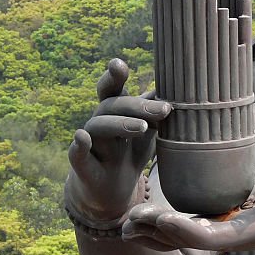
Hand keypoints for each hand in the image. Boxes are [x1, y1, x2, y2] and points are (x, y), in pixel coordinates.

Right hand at [65, 58, 171, 222]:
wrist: (115, 191)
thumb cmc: (132, 153)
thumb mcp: (150, 133)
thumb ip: (159, 113)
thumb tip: (179, 90)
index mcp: (116, 110)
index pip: (114, 88)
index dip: (114, 75)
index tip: (118, 63)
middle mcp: (100, 121)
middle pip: (111, 105)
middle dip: (136, 106)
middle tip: (163, 110)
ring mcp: (91, 144)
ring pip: (97, 127)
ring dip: (119, 124)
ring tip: (142, 128)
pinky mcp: (84, 168)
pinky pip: (76, 155)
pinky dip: (78, 146)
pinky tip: (81, 138)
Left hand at [122, 164, 254, 253]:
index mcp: (240, 234)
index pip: (207, 238)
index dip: (183, 230)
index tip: (163, 219)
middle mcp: (224, 239)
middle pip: (184, 240)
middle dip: (158, 230)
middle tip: (133, 215)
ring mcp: (216, 235)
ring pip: (177, 240)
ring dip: (152, 232)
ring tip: (126, 220)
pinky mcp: (212, 227)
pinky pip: (180, 233)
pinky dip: (159, 229)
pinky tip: (139, 221)